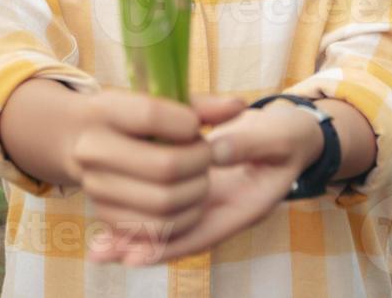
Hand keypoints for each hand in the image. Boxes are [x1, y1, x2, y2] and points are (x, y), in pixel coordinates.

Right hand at [67, 90, 245, 261]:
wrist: (84, 141)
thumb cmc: (135, 118)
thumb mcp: (160, 102)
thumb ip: (201, 106)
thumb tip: (237, 107)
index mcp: (104, 111)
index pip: (151, 116)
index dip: (187, 123)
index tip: (195, 126)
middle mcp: (92, 150)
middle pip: (165, 166)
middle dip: (199, 162)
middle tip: (206, 155)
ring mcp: (96, 187)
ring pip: (165, 202)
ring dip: (196, 192)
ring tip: (199, 176)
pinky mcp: (106, 216)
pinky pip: (157, 230)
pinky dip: (184, 218)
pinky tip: (190, 199)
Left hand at [88, 101, 324, 265]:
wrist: (293, 134)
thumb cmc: (288, 136)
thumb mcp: (278, 137)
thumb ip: (248, 144)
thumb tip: (214, 151)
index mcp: (247, 205)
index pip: (205, 232)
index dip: (170, 244)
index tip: (136, 255)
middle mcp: (224, 211)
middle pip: (180, 237)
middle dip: (143, 246)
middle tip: (103, 252)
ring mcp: (210, 202)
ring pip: (170, 228)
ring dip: (135, 237)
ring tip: (98, 249)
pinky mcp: (199, 188)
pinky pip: (169, 212)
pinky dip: (142, 217)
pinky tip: (111, 224)